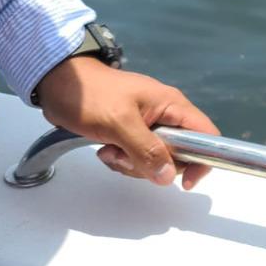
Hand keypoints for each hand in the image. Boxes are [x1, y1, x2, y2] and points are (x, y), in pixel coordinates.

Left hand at [34, 57, 220, 189]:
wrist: (59, 85)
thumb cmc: (90, 95)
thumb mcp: (119, 122)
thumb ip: (146, 149)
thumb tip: (168, 176)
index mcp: (172, 105)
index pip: (206, 135)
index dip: (203, 159)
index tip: (184, 181)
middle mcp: (166, 116)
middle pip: (180, 154)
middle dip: (153, 164)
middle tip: (126, 155)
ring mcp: (149, 125)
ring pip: (157, 160)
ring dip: (132, 163)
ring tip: (111, 149)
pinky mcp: (132, 134)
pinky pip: (138, 158)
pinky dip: (122, 160)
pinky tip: (106, 148)